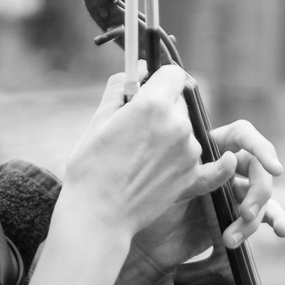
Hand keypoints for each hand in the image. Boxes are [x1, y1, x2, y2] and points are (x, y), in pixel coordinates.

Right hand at [61, 66, 206, 238]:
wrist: (100, 215)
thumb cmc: (92, 167)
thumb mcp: (99, 119)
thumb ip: (120, 87)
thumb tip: (136, 69)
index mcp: (153, 104)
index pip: (173, 73)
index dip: (159, 79)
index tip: (147, 89)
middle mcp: (177, 124)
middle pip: (178, 100)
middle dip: (161, 106)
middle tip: (135, 126)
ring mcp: (188, 150)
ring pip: (184, 127)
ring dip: (169, 132)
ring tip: (139, 153)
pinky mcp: (192, 172)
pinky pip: (190, 152)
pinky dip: (178, 154)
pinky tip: (160, 166)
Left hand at [131, 119, 284, 274]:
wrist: (147, 245)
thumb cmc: (151, 206)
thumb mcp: (173, 186)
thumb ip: (204, 174)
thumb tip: (234, 160)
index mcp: (209, 148)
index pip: (242, 135)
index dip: (260, 146)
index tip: (274, 167)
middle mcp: (226, 167)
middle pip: (258, 168)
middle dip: (258, 191)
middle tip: (245, 214)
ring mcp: (234, 191)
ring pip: (261, 195)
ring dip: (253, 218)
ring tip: (230, 239)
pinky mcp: (239, 215)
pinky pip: (266, 214)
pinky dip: (277, 219)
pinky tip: (282, 229)